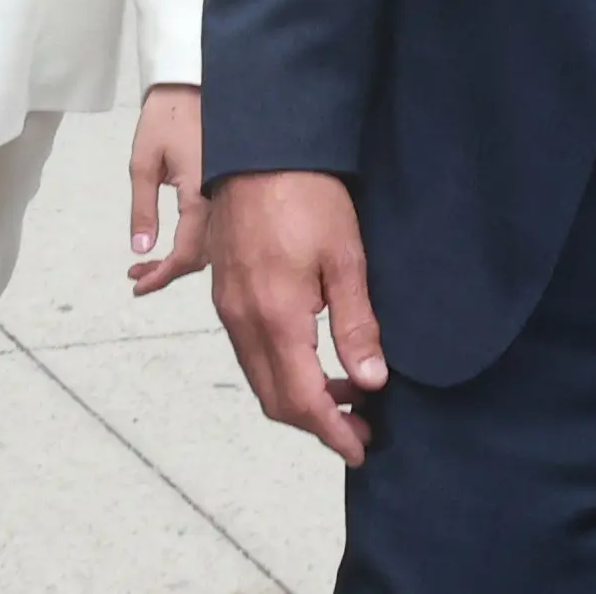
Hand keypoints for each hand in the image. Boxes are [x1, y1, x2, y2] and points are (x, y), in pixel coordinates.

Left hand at [127, 85, 207, 295]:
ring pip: (210, 245)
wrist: (193, 83)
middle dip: (168, 272)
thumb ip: (143, 209)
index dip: (162, 276)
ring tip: (146, 263)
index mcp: (199, 197)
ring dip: (180, 260)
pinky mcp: (226, 186)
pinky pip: (214, 228)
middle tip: (136, 275)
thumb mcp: (143, 163)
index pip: (186, 254)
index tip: (137, 285)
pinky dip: (193, 242)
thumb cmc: (165, 118)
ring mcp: (226, 195)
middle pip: (201, 257)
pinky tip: (171, 242)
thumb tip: (141, 250)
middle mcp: (219, 202)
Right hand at [209, 169, 384, 465]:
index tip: (361, 448)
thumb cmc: (308, 196)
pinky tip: (313, 359)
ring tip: (346, 394)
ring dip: (298, 398)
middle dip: (317, 424)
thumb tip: (372, 382)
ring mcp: (227, 309)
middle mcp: (242, 321)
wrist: (258, 148)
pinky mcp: (223, 294)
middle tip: (362, 427)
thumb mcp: (345, 258)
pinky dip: (280, 371)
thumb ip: (356, 325)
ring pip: (259, 378)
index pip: (302, 399)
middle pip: (275, 399)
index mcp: (276, 317)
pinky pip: (249, 352)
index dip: (333, 432)